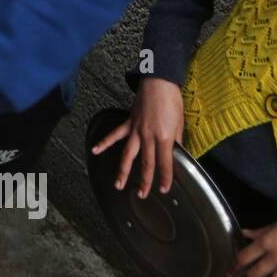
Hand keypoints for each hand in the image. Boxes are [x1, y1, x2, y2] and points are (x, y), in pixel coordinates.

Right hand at [91, 76, 184, 197]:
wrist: (159, 82)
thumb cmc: (172, 100)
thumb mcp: (180, 122)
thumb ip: (177, 140)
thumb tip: (177, 153)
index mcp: (164, 137)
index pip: (165, 162)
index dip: (165, 177)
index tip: (164, 189)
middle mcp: (148, 136)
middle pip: (145, 163)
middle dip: (144, 180)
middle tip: (141, 194)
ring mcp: (136, 130)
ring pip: (128, 154)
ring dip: (123, 170)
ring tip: (118, 184)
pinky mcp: (128, 123)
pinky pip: (115, 135)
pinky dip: (104, 143)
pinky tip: (95, 150)